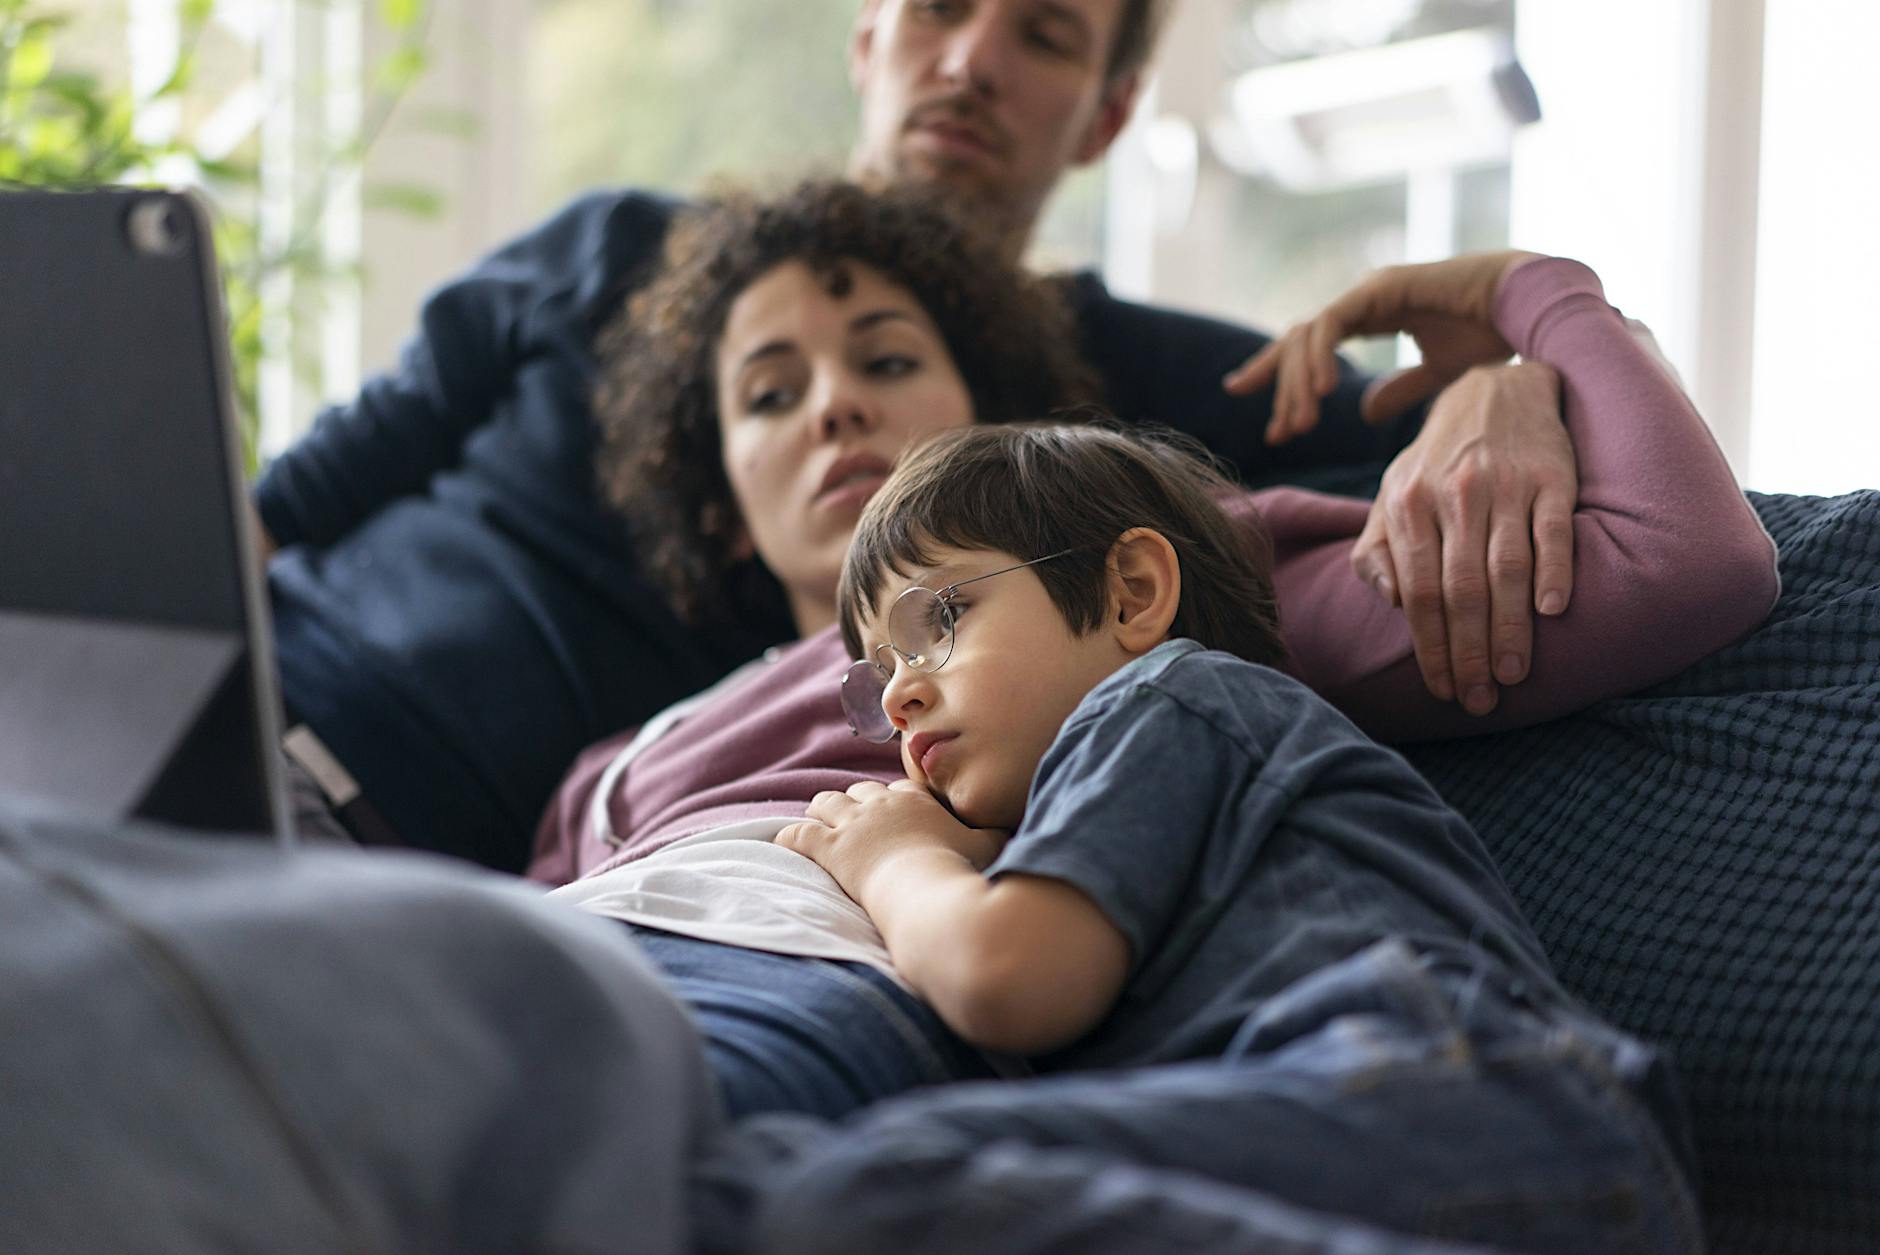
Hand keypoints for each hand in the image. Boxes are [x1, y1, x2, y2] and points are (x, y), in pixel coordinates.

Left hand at [777, 780, 1006, 907]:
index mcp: (917, 800)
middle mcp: (881, 804)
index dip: (895, 798)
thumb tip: (1017, 828)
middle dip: (854, 799)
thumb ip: (998, 834)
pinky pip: (799, 834)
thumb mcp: (991, 847)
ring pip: (826, 802)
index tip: (894, 808)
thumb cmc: (960, 871)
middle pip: (860, 790)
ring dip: (822, 808)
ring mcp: (853, 825)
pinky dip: (790, 836)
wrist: (927, 892)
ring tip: (818, 815)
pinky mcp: (831, 850)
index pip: (901, 788)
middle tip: (851, 813)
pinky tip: (784, 840)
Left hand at [1222, 250, 1540, 444]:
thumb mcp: (1438, 373)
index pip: (1313, 350)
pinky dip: (1320, 358)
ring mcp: (1369, 290)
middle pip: (1300, 343)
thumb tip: (1365, 413)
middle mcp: (1363, 300)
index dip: (1288, 386)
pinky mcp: (1381, 288)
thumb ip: (1400, 390)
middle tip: (1277, 436)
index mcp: (1372, 316)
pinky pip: (1333, 324)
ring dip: (1298, 384)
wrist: (1529, 304)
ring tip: (1299, 427)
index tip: (1277, 431)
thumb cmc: (1492, 331)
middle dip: (1280, 389)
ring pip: (1309, 336)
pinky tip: (1320, 392)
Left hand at [1356, 361, 1575, 713]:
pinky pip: (1554, 532)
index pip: (1418, 592)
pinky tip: (1554, 611)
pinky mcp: (1552, 477)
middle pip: (1461, 590)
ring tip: (1513, 674)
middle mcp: (1455, 494)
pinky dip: (1555, 571)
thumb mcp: (1392, 494)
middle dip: (1469, 652)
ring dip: (1511, 628)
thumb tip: (1392, 600)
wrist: (1494, 391)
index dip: (1430, 646)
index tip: (1442, 688)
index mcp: (1409, 504)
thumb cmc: (1436, 461)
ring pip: (1506, 568)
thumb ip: (1379, 548)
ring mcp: (1506, 485)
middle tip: (1479, 699)